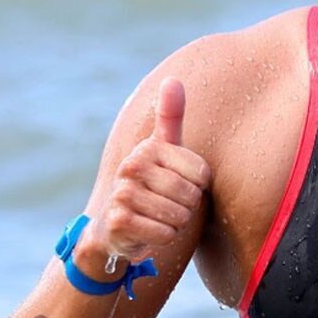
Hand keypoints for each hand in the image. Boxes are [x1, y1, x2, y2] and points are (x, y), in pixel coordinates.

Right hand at [78, 78, 212, 276]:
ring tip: (157, 217)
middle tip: (167, 205)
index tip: (179, 184)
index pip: (202, 174)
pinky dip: (163, 237)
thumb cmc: (150, 184)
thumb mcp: (163, 150)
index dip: (198, 186)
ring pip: (179, 216)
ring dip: (174, 223)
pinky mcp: (119, 222)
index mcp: (147, 149)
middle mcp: (131, 167)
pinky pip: (165, 234)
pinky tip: (147, 231)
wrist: (115, 227)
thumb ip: (170, 117)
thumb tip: (172, 79)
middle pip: (190, 195)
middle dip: (186, 207)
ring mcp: (122, 194)